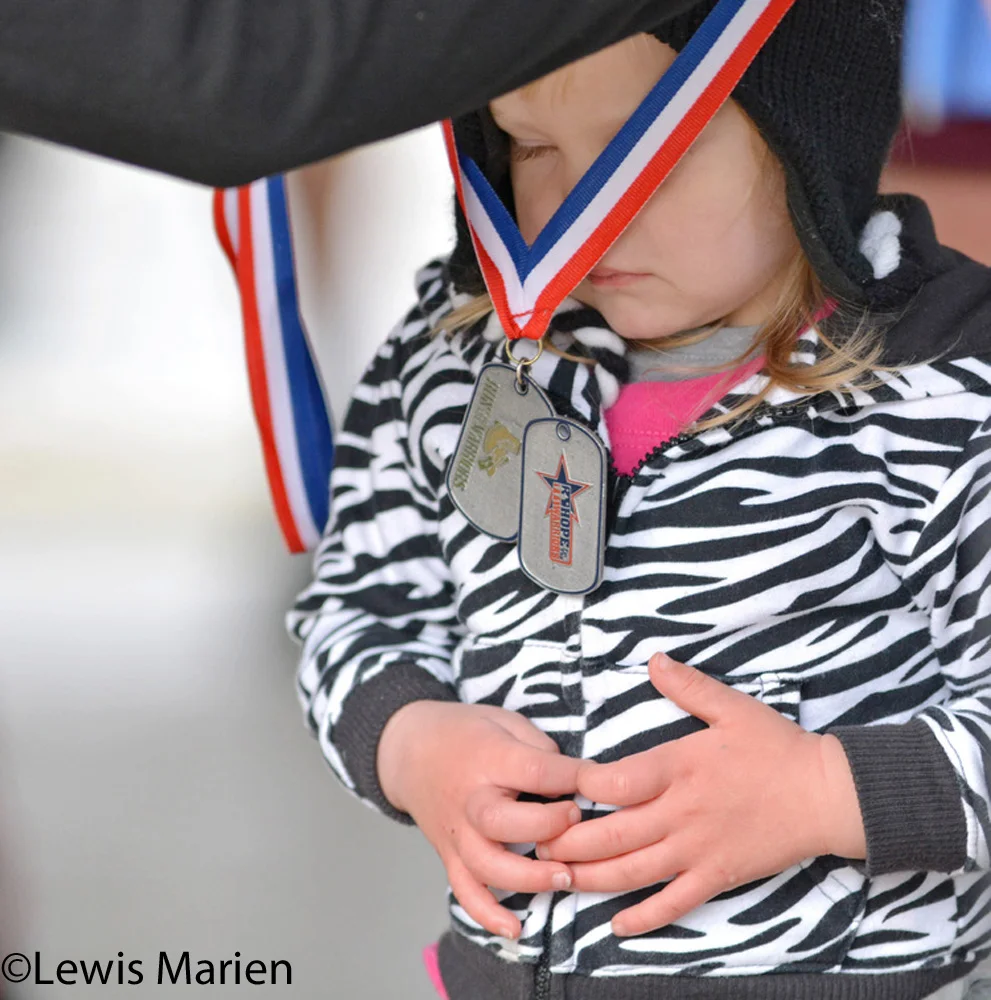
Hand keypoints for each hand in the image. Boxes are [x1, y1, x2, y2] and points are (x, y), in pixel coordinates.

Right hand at [378, 700, 581, 938]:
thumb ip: (538, 747)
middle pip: (502, 822)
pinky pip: (465, 892)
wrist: (410, 749)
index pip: (533, 770)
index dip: (572, 777)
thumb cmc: (467, 732)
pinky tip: (516, 929)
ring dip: (528, 878)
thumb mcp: (504, 720)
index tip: (599, 781)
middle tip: (577, 822)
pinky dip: (487, 915)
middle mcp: (469, 799)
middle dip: (546, 827)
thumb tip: (575, 778)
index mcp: (488, 757)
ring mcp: (457, 832)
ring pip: (486, 865)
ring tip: (565, 877)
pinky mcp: (449, 855)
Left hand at [537, 653, 865, 936]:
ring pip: (632, 871)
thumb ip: (688, 686)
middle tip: (536, 842)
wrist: (827, 795)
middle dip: (568, 842)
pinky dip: (643, 916)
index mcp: (679, 767)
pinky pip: (674, 903)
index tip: (562, 786)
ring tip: (559, 878)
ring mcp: (698, 849)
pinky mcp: (717, 876)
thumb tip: (652, 659)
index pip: (616, 781)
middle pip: (612, 834)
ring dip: (590, 878)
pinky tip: (617, 924)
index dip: (582, 786)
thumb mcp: (732, 707)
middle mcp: (681, 812)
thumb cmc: (777, 748)